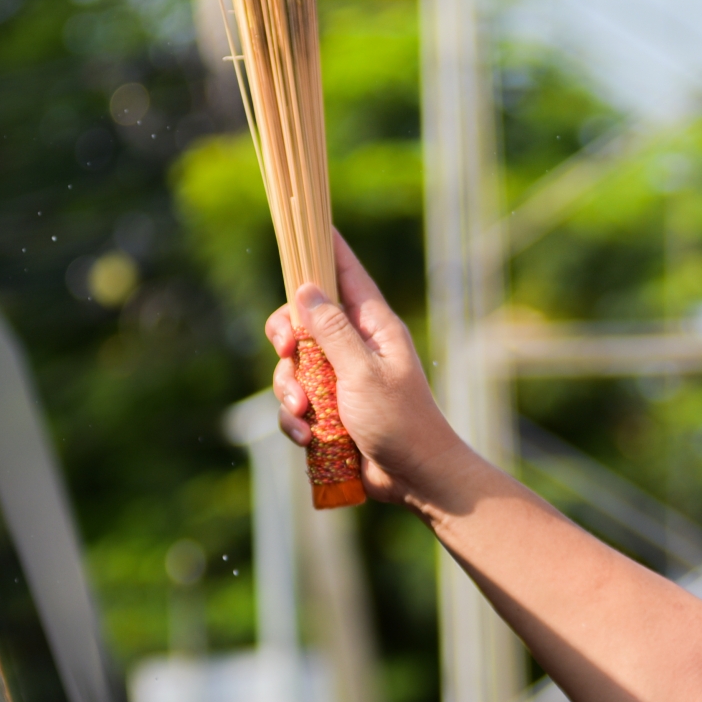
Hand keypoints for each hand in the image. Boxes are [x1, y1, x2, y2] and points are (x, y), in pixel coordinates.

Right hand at [263, 231, 457, 506]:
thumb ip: (332, 330)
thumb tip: (306, 287)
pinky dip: (295, 421)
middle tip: (287, 351)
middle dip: (286, 338)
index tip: (302, 223)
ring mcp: (341, 379)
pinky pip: (297, 405)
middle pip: (303, 320)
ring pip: (293, 367)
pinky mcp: (330, 410)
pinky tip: (307, 436)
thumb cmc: (400, 421)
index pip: (345, 273)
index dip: (323, 248)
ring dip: (289, 391)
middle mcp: (355, 346)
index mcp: (373, 326)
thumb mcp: (362, 372)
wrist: (415, 478)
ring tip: (305, 414)